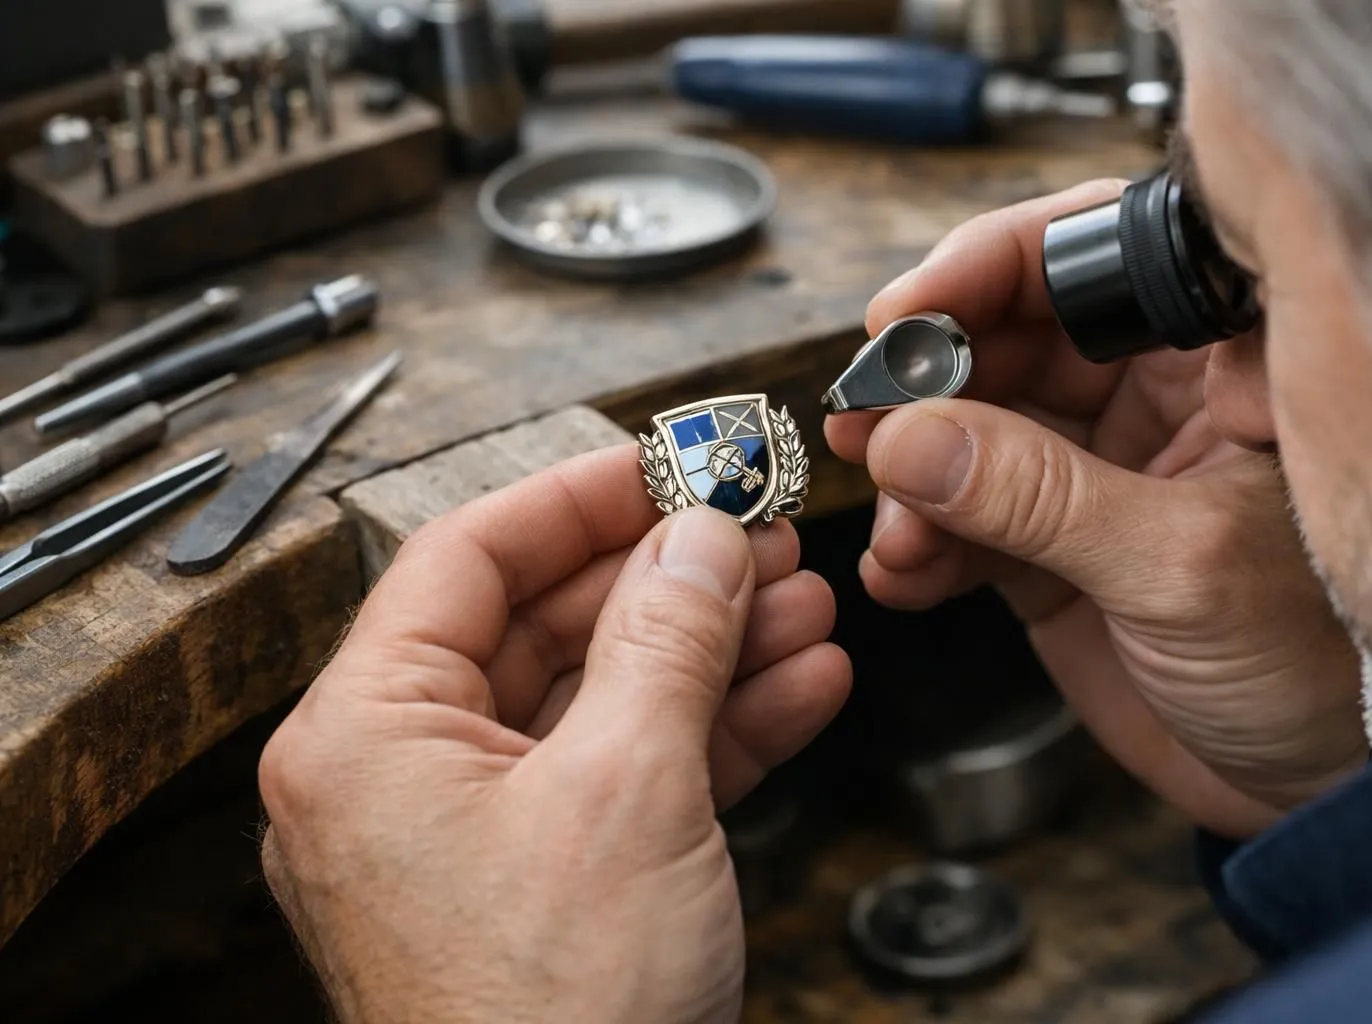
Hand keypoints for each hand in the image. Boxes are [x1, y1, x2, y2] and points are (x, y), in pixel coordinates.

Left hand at [258, 445, 851, 1023]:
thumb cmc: (552, 1023)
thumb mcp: (628, 791)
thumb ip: (667, 640)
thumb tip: (702, 538)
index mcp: (366, 736)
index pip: (466, 558)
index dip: (576, 496)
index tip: (662, 459)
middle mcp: (407, 778)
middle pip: (547, 624)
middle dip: (670, 578)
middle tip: (756, 531)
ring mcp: (484, 834)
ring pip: (604, 698)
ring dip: (711, 650)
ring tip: (803, 606)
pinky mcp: (553, 882)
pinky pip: (633, 772)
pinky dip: (716, 731)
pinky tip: (798, 688)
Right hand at [826, 182, 1366, 838]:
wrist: (1317, 788)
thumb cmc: (1315, 664)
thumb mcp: (1180, 566)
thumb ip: (1039, 498)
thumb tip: (909, 437)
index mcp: (1219, 358)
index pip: (1093, 255)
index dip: (991, 264)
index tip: (905, 312)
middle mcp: (1150, 395)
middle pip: (1007, 337)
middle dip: (924, 379)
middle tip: (861, 418)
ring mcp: (1091, 472)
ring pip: (967, 431)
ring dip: (910, 473)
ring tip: (895, 528)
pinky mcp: (1047, 548)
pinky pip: (957, 520)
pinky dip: (918, 543)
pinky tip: (903, 572)